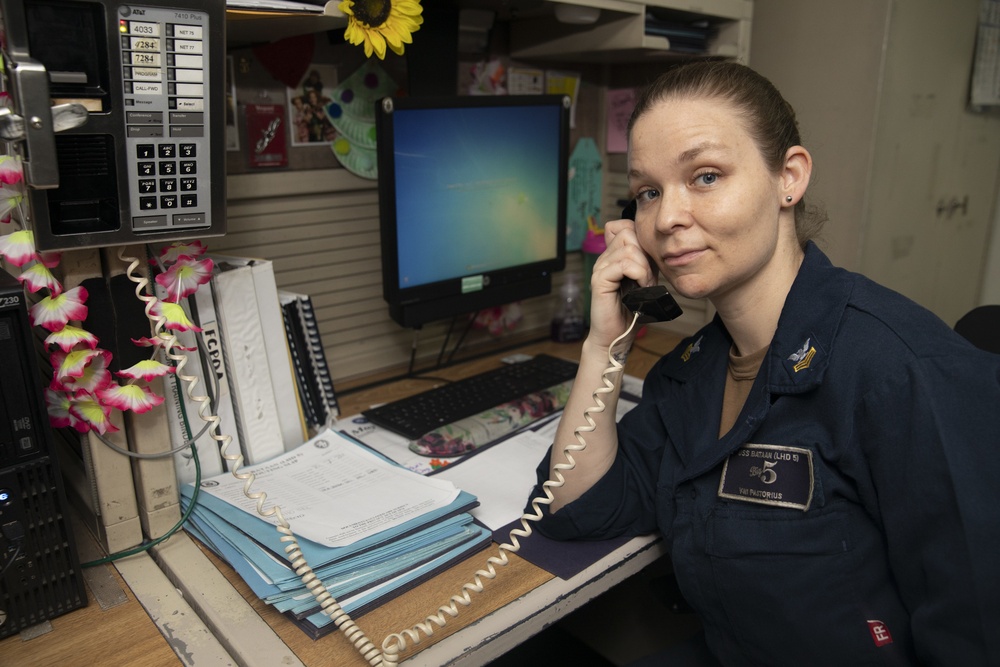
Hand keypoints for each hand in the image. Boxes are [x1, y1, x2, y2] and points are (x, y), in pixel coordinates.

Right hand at [587, 217, 657, 348]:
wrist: (617, 336)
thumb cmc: (631, 311)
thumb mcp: (645, 279)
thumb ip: (646, 261)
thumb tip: (657, 246)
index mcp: (613, 256)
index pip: (625, 226)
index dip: (641, 238)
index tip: (649, 262)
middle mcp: (604, 259)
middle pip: (628, 233)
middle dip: (645, 253)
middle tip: (649, 276)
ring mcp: (600, 268)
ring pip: (628, 248)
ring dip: (644, 267)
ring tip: (645, 284)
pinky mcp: (600, 281)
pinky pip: (623, 264)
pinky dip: (638, 274)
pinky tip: (641, 287)